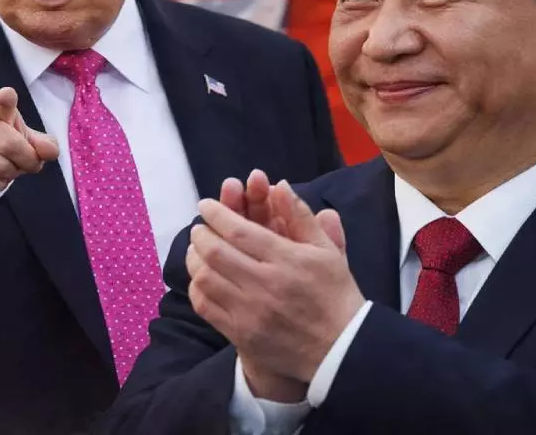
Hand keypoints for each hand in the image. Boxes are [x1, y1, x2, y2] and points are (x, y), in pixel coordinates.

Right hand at [0, 87, 59, 215]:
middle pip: (11, 146)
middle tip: (26, 163)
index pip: (1, 101)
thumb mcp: (24, 139)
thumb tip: (51, 151)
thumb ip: (42, 144)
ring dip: (10, 175)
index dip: (5, 99)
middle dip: (26, 161)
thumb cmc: (0, 145)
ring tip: (5, 168)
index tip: (8, 96)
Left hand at [187, 174, 363, 385]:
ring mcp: (250, 312)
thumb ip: (300, 216)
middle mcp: (265, 284)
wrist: (340, 349)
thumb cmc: (334, 295)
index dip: (217, 214)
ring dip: (195, 258)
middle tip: (200, 228)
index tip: (206, 205)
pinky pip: (206, 306)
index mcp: (287, 260)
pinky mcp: (241, 334)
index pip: (239, 231)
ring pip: (206, 277)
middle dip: (201, 233)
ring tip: (197, 249)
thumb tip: (279, 185)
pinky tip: (202, 278)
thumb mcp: (326, 250)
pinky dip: (198, 287)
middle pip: (216, 252)